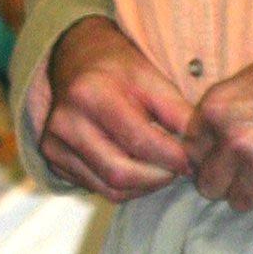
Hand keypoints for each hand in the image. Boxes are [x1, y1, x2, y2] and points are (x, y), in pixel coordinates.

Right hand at [38, 16, 192, 200]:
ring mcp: (54, 145)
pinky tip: (139, 170)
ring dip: (144, 186)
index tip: (191, 160)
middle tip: (178, 170)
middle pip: (120, 173)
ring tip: (161, 170)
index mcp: (90, 94)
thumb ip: (178, 112)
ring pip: (109, 188)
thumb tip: (198, 151)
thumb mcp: (152, 78)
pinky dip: (125, 187)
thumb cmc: (119, 71)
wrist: (76, 65)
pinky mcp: (54, 161)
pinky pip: (97, 189)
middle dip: (158, 178)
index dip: (171, 157)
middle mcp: (65, 122)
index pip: (138, 141)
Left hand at [185, 27, 252, 209]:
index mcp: (215, 110)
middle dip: (223, 181)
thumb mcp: (246, 80)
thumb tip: (213, 140)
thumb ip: (226, 113)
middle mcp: (232, 139)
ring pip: (241, 200)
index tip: (217, 157)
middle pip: (209, 184)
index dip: (205, 156)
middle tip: (239, 172)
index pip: (191, 151)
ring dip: (251, 190)